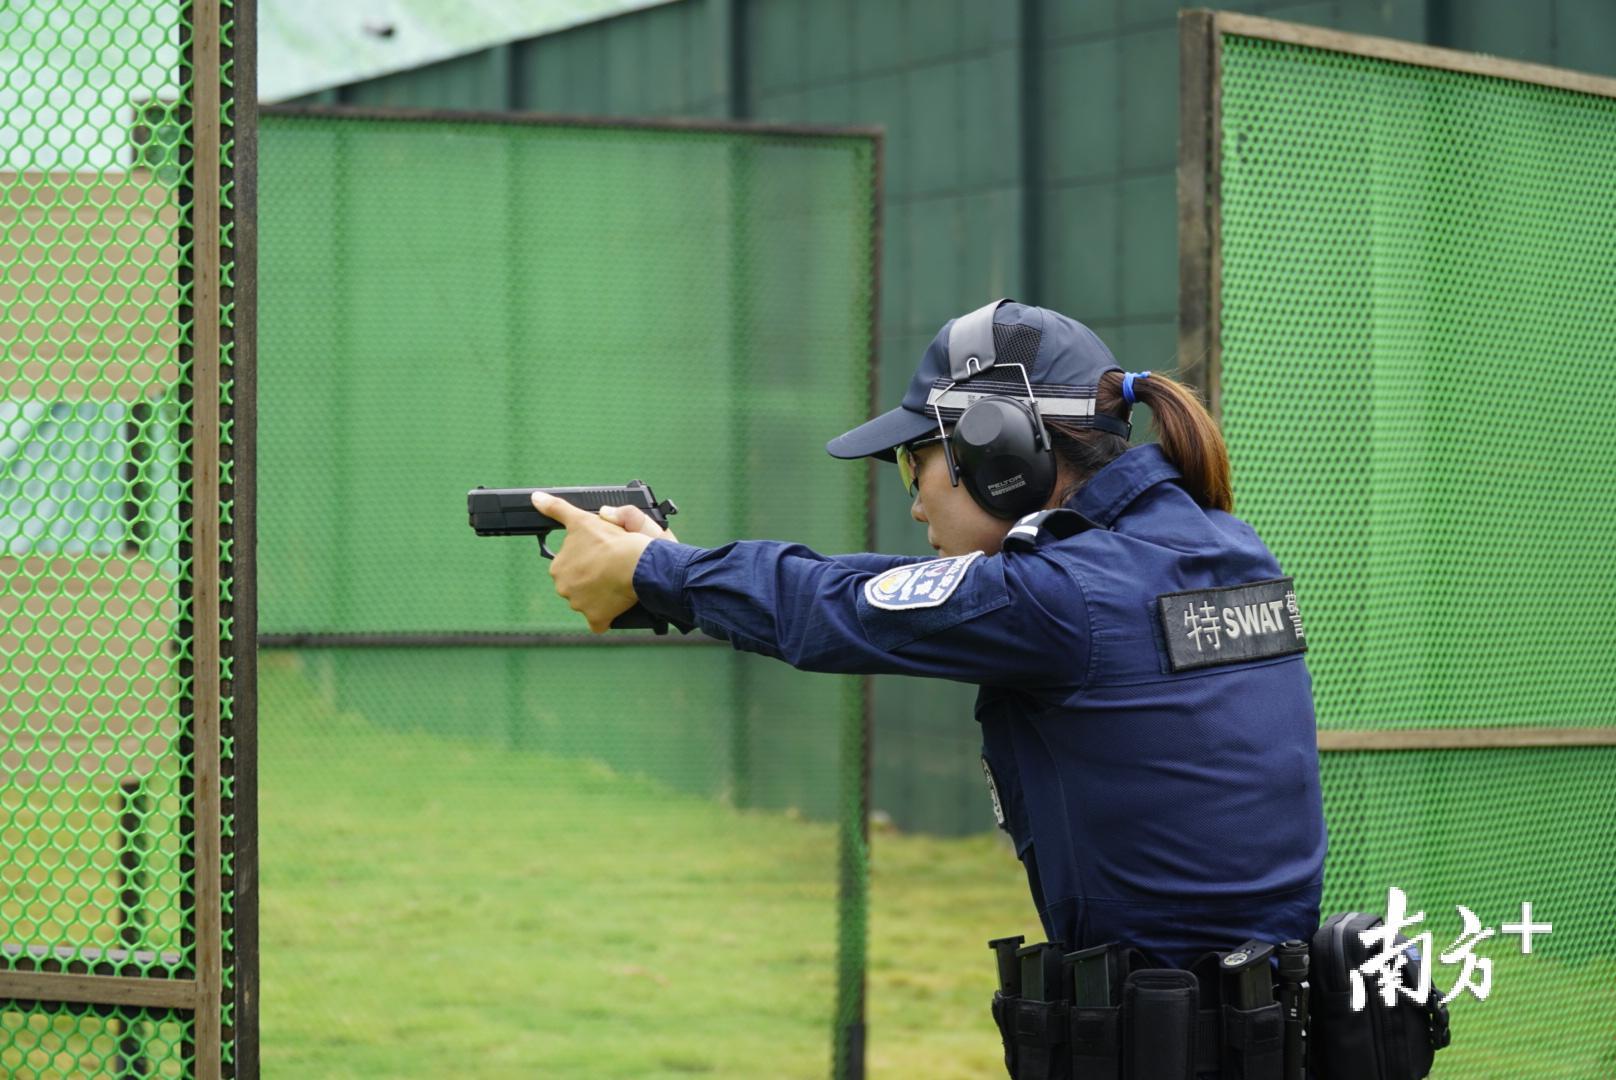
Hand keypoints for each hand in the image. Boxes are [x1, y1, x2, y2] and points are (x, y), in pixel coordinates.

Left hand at [530, 492, 664, 632]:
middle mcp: (564, 587)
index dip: (586, 561)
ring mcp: (579, 605)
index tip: (600, 556)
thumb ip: (557, 509)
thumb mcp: (582, 519)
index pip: (569, 567)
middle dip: (590, 579)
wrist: (637, 563)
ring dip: (599, 596)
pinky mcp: (596, 618)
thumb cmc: (613, 541)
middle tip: (609, 568)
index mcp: (558, 566)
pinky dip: (605, 616)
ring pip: (587, 602)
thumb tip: (535, 498)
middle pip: (577, 585)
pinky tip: (615, 604)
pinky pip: (598, 622)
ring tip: (616, 582)